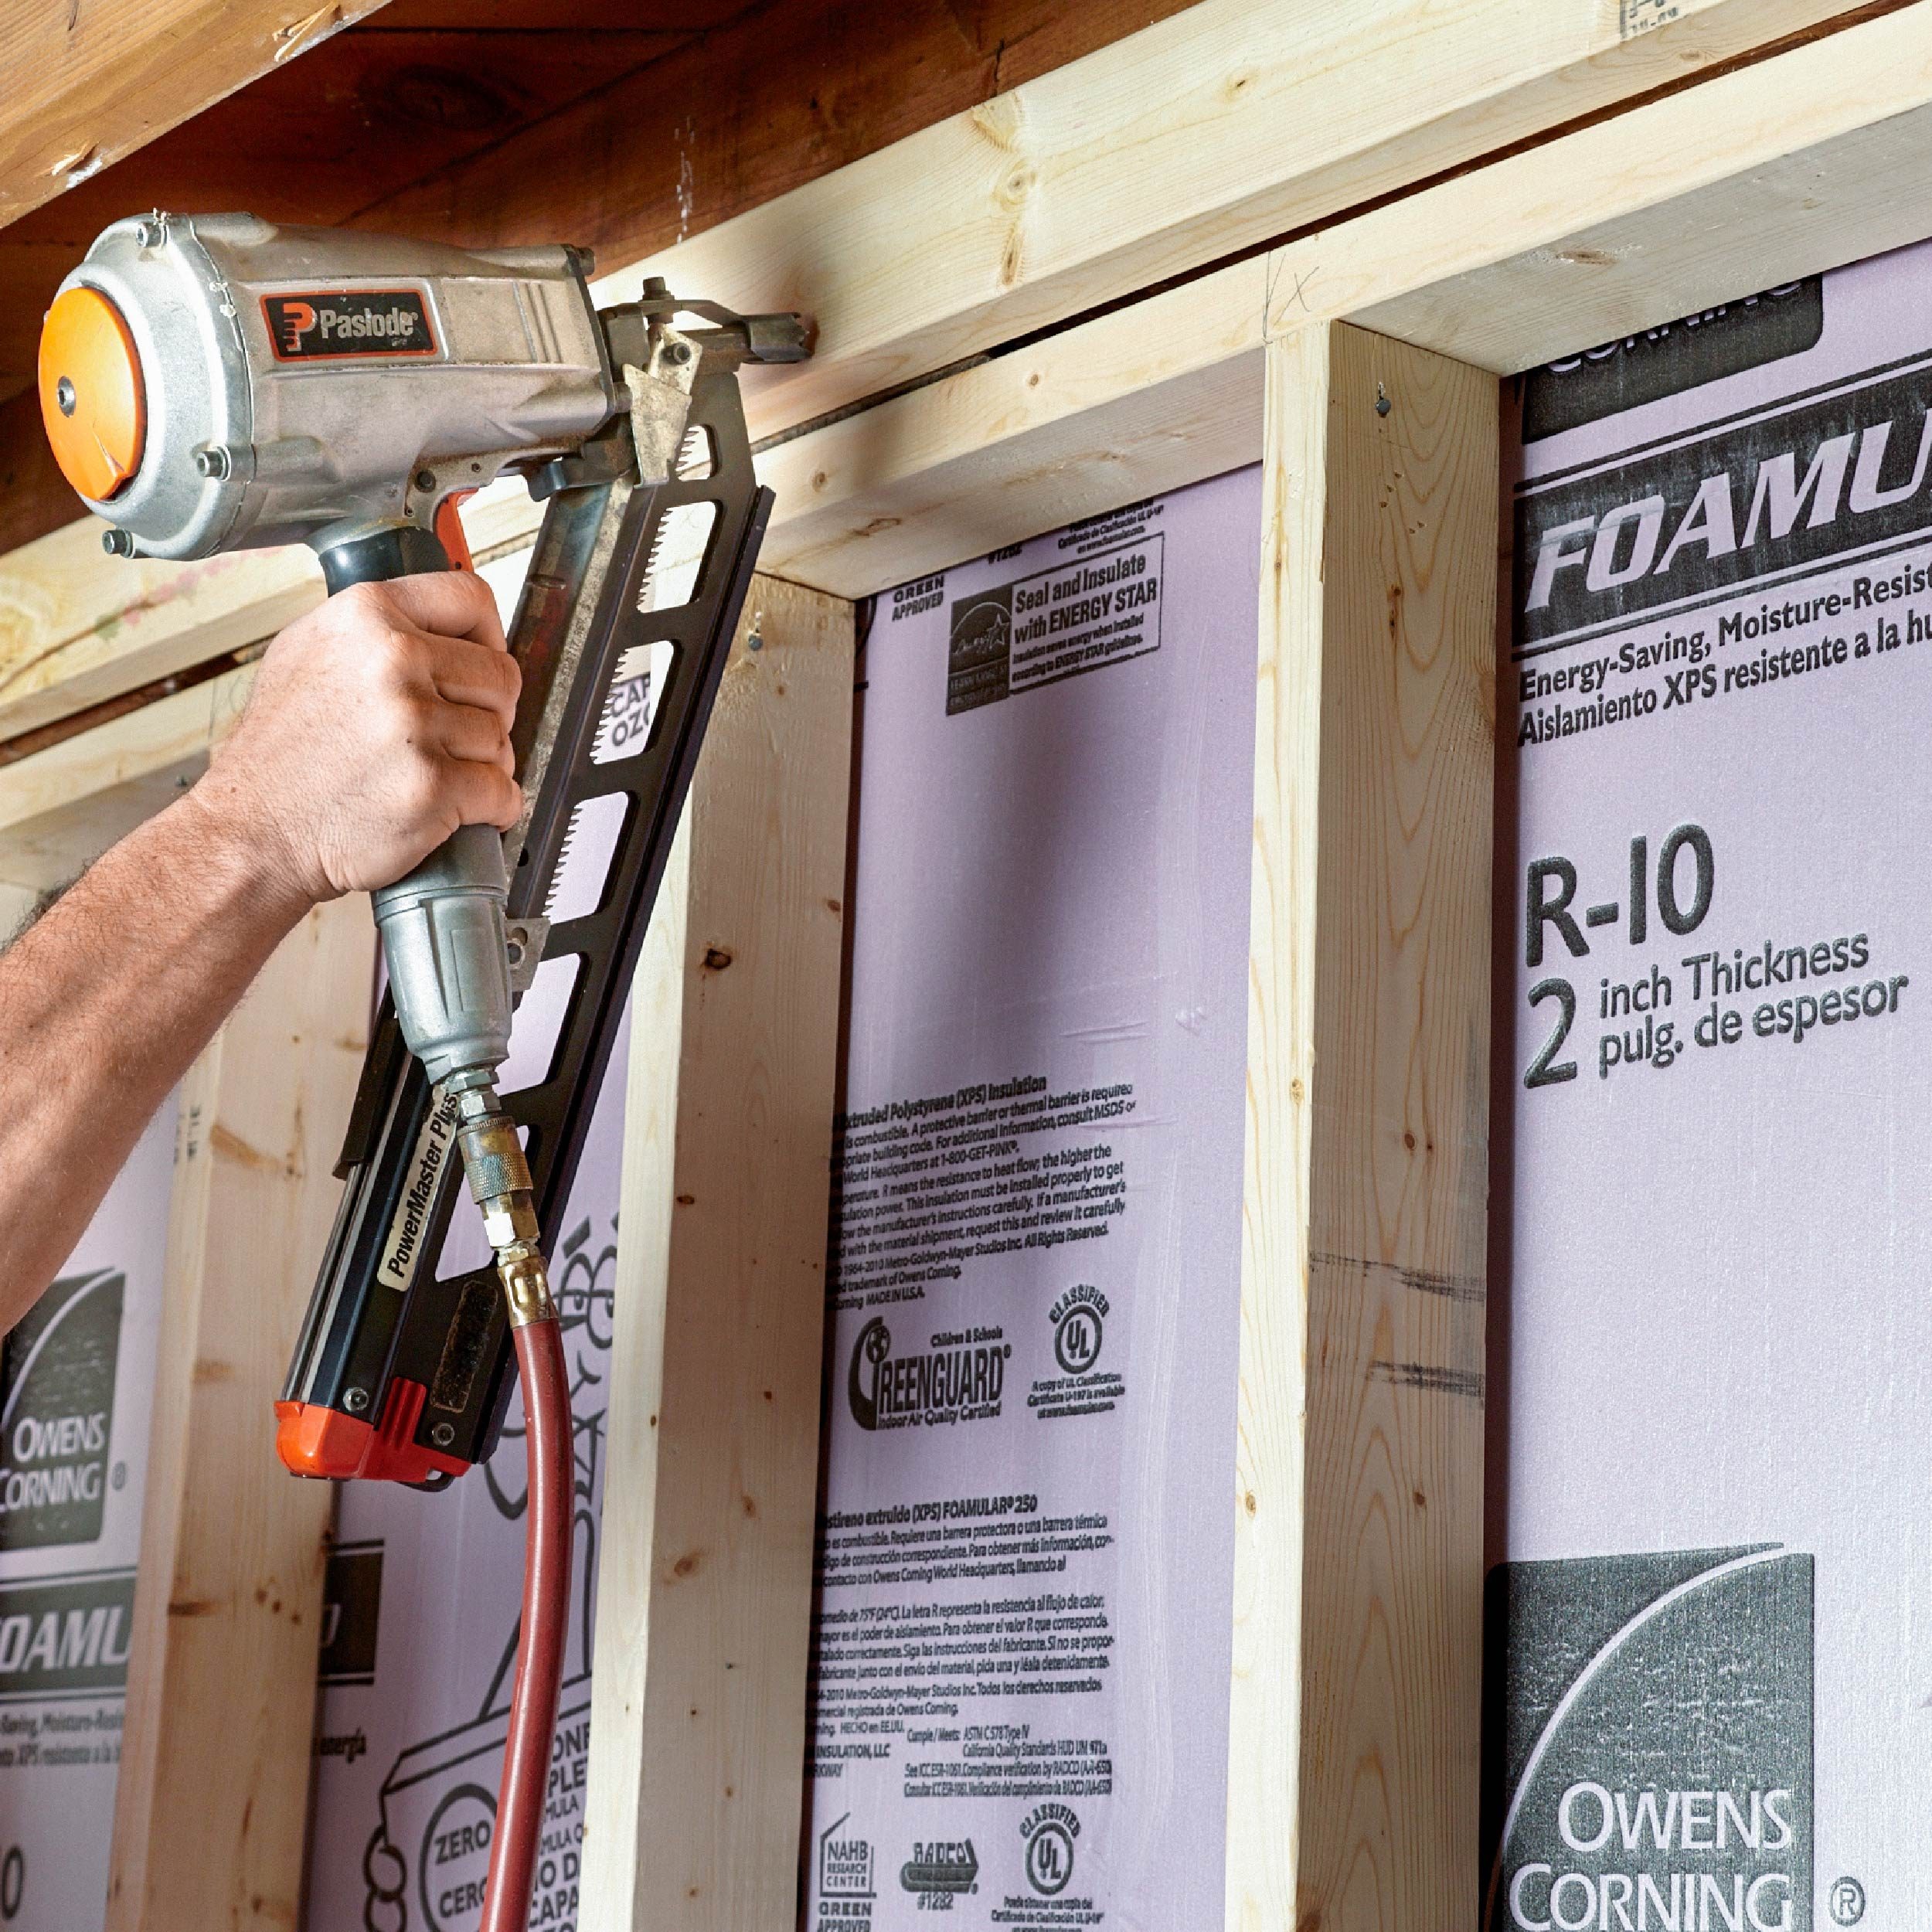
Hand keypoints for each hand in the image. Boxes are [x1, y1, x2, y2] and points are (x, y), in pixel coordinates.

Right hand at [190, 572, 523, 904]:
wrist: (251, 834)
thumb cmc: (278, 757)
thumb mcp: (305, 655)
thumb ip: (374, 633)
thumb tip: (442, 633)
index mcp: (366, 615)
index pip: (471, 599)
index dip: (489, 640)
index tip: (481, 667)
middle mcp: (393, 659)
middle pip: (501, 677)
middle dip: (489, 714)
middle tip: (452, 740)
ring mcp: (415, 723)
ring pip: (502, 739)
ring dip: (482, 766)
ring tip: (432, 779)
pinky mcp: (434, 785)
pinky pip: (504, 793)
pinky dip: (492, 810)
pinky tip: (455, 813)